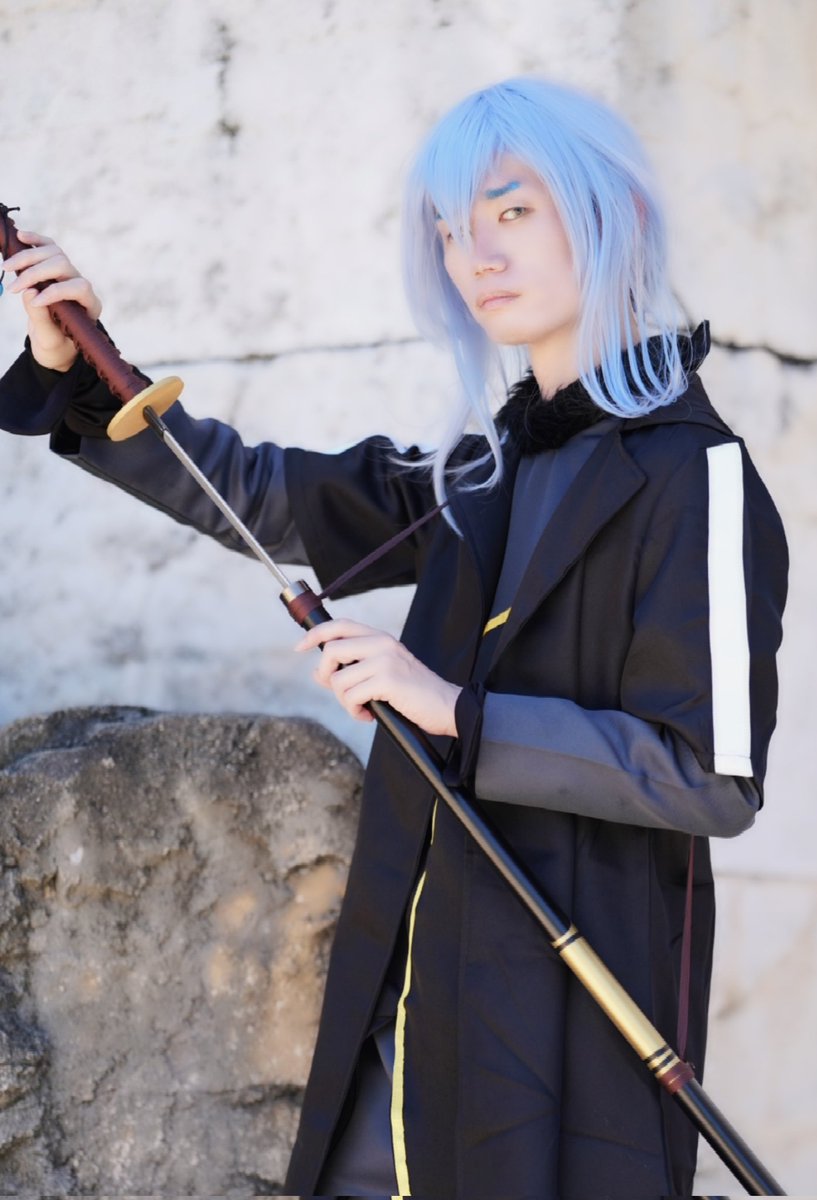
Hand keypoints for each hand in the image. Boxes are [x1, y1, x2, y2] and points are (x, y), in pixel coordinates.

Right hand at [3, 231, 101, 370]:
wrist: (53, 340)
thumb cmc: (55, 342)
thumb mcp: (49, 339)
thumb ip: (42, 319)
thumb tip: (29, 292)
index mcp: (90, 305)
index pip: (79, 287)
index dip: (57, 291)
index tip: (34, 303)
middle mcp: (81, 285)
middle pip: (63, 265)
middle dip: (36, 274)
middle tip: (14, 288)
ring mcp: (69, 273)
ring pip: (53, 252)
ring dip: (28, 257)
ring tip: (8, 267)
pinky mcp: (54, 266)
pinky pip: (47, 246)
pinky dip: (34, 239)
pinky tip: (20, 236)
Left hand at [294, 618, 461, 736]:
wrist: (446, 706)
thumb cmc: (414, 693)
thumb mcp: (382, 674)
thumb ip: (352, 669)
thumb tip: (316, 673)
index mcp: (380, 638)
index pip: (339, 625)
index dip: (315, 634)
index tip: (300, 647)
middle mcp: (381, 643)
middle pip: (330, 650)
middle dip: (326, 676)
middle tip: (341, 693)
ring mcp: (384, 660)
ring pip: (338, 679)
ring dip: (344, 701)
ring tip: (362, 708)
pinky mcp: (387, 680)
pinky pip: (351, 696)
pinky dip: (355, 712)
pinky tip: (369, 715)